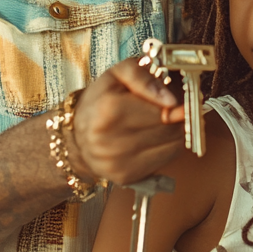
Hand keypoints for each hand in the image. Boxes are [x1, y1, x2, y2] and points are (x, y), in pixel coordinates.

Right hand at [70, 57, 185, 185]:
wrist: (77, 134)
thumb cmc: (101, 99)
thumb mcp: (118, 74)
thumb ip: (144, 78)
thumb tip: (171, 100)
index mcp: (109, 110)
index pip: (163, 111)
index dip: (174, 105)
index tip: (174, 102)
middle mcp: (110, 140)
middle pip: (168, 130)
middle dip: (175, 119)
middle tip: (170, 112)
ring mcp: (116, 162)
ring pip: (171, 147)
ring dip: (173, 134)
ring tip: (159, 125)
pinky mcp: (124, 177)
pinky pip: (164, 162)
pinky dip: (166, 149)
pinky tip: (153, 140)